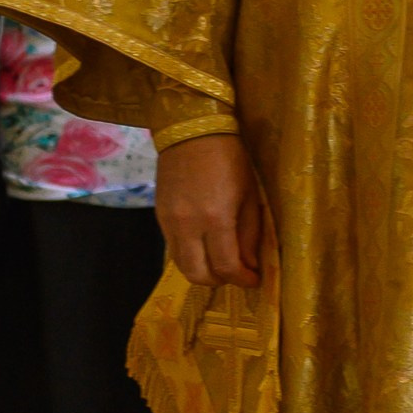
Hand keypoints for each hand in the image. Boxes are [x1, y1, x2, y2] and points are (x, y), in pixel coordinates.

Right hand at [157, 135, 265, 288]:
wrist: (192, 131)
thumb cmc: (230, 158)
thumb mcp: (249, 195)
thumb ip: (249, 233)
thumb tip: (249, 265)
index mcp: (216, 218)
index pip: (226, 266)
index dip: (242, 279)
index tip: (253, 280)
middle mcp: (188, 226)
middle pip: (198, 275)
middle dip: (220, 281)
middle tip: (235, 274)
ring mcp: (169, 223)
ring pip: (181, 266)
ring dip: (202, 271)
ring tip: (220, 262)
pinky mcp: (159, 217)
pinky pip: (173, 249)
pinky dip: (190, 255)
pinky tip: (204, 245)